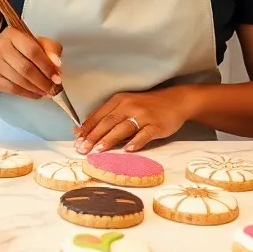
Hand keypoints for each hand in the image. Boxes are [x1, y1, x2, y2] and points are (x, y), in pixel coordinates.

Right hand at [0, 28, 62, 98]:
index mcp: (12, 34)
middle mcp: (0, 47)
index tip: (57, 76)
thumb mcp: (35, 42)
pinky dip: (28, 94)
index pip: (32, 50)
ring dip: (37, 89)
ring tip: (47, 91)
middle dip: (43, 81)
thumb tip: (57, 64)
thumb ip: (50, 49)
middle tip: (53, 87)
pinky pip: (13, 89)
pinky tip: (36, 94)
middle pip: (25, 68)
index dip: (46, 65)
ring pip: (20, 81)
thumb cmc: (17, 49)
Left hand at [73, 88, 194, 152]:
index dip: (87, 128)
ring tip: (98, 150)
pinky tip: (128, 150)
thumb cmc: (146, 105)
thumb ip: (107, 116)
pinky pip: (145, 134)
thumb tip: (82, 129)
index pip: (99, 115)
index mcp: (119, 100)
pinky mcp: (157, 125)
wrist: (175, 101)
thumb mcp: (125, 105)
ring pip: (123, 128)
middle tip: (82, 149)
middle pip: (108, 122)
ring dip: (109, 139)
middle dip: (93, 136)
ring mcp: (144, 115)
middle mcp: (129, 106)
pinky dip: (136, 142)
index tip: (76, 140)